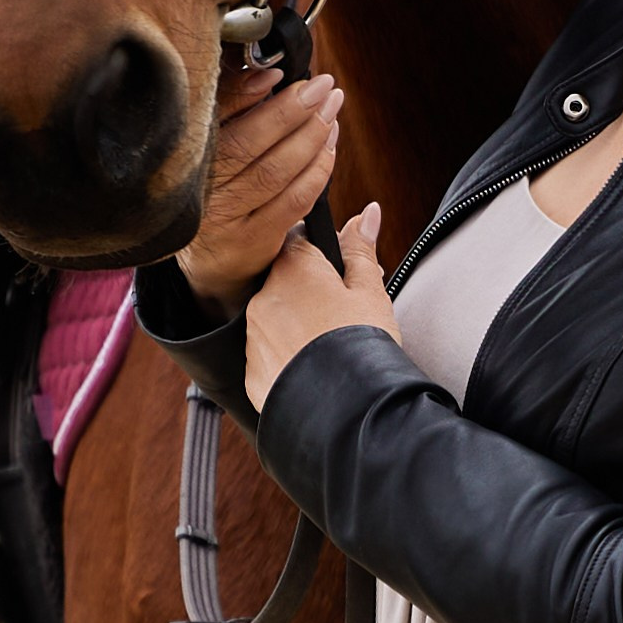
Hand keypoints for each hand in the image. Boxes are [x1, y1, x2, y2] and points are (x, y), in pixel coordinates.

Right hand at [176, 61, 343, 316]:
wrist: (209, 259)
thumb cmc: (214, 187)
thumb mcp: (209, 146)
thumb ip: (229, 108)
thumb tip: (266, 75)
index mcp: (181, 157)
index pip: (212, 118)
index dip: (245, 92)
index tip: (280, 73)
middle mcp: (197, 191)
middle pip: (248, 145)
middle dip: (293, 110)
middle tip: (323, 86)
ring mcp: (223, 221)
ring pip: (276, 172)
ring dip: (312, 136)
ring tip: (331, 111)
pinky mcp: (252, 242)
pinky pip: (295, 201)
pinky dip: (317, 170)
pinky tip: (329, 147)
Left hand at [244, 203, 398, 407]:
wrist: (344, 408)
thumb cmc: (361, 344)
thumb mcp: (370, 291)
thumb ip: (361, 250)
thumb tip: (367, 214)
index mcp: (292, 267)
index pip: (300, 240)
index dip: (324, 254)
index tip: (342, 272)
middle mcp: (262, 296)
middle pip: (287, 281)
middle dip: (312, 291)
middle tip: (345, 313)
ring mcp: (252, 335)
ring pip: (276, 317)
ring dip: (297, 323)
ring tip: (330, 344)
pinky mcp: (251, 371)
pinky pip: (269, 353)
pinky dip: (287, 356)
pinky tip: (313, 368)